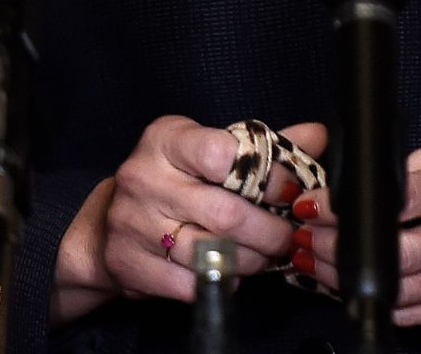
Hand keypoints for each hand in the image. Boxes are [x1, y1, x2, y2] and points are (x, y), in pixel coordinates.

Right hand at [53, 117, 328, 322]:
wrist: (105, 223)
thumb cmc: (171, 179)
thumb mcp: (208, 149)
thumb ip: (262, 146)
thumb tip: (315, 137)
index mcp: (166, 141)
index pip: (223, 154)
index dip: (268, 175)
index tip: (290, 191)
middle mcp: (145, 178)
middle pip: (226, 213)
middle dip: (269, 231)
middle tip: (286, 236)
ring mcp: (133, 224)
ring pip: (212, 253)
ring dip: (251, 260)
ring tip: (264, 255)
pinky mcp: (129, 264)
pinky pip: (190, 283)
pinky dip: (220, 282)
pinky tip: (230, 271)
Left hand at [293, 135, 420, 324]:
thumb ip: (413, 168)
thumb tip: (357, 183)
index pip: (401, 202)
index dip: (349, 208)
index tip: (315, 205)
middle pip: (398, 256)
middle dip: (341, 252)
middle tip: (308, 241)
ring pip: (405, 293)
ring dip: (354, 284)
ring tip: (321, 267)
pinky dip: (386, 305)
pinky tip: (360, 289)